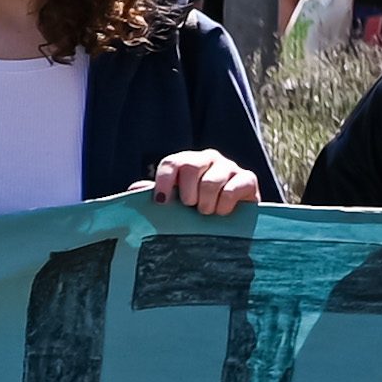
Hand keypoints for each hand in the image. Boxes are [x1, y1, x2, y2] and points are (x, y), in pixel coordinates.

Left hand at [150, 148, 264, 217]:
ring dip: (205, 204)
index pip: (172, 163)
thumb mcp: (176, 203)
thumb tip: (132, 190)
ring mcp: (229, 166)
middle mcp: (208, 158)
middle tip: (191, 207)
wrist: (233, 223)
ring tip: (206, 213)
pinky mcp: (248, 179)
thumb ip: (155, 195)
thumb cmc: (197, 211)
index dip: (164, 181)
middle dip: (187, 194)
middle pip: (190, 166)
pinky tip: (222, 213)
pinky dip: (223, 206)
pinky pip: (231, 190)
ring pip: (211, 181)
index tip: (162, 202)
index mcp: (187, 162)